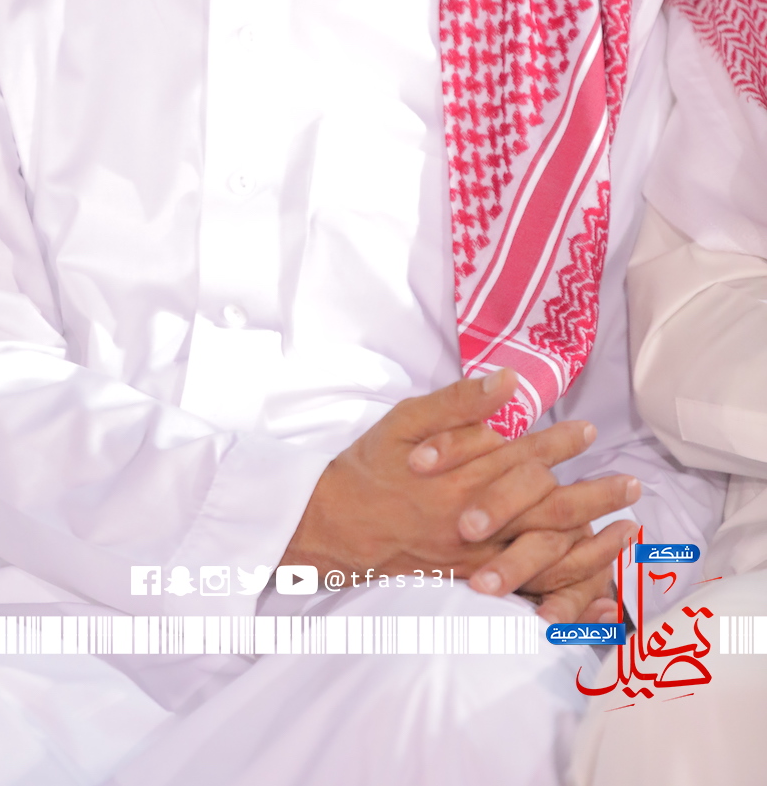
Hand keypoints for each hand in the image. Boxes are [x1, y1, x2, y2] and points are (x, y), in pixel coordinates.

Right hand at [281, 370, 634, 591]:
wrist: (336, 526)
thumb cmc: (371, 466)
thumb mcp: (405, 421)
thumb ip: (457, 403)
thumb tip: (506, 381)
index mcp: (460, 476)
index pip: (522, 457)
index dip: (559, 444)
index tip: (590, 432)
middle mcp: (474, 519)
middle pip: (546, 509)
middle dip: (594, 497)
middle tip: (632, 486)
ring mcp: (475, 555)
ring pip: (545, 553)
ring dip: (591, 542)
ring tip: (628, 530)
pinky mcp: (472, 578)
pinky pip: (529, 587)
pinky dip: (567, 587)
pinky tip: (594, 582)